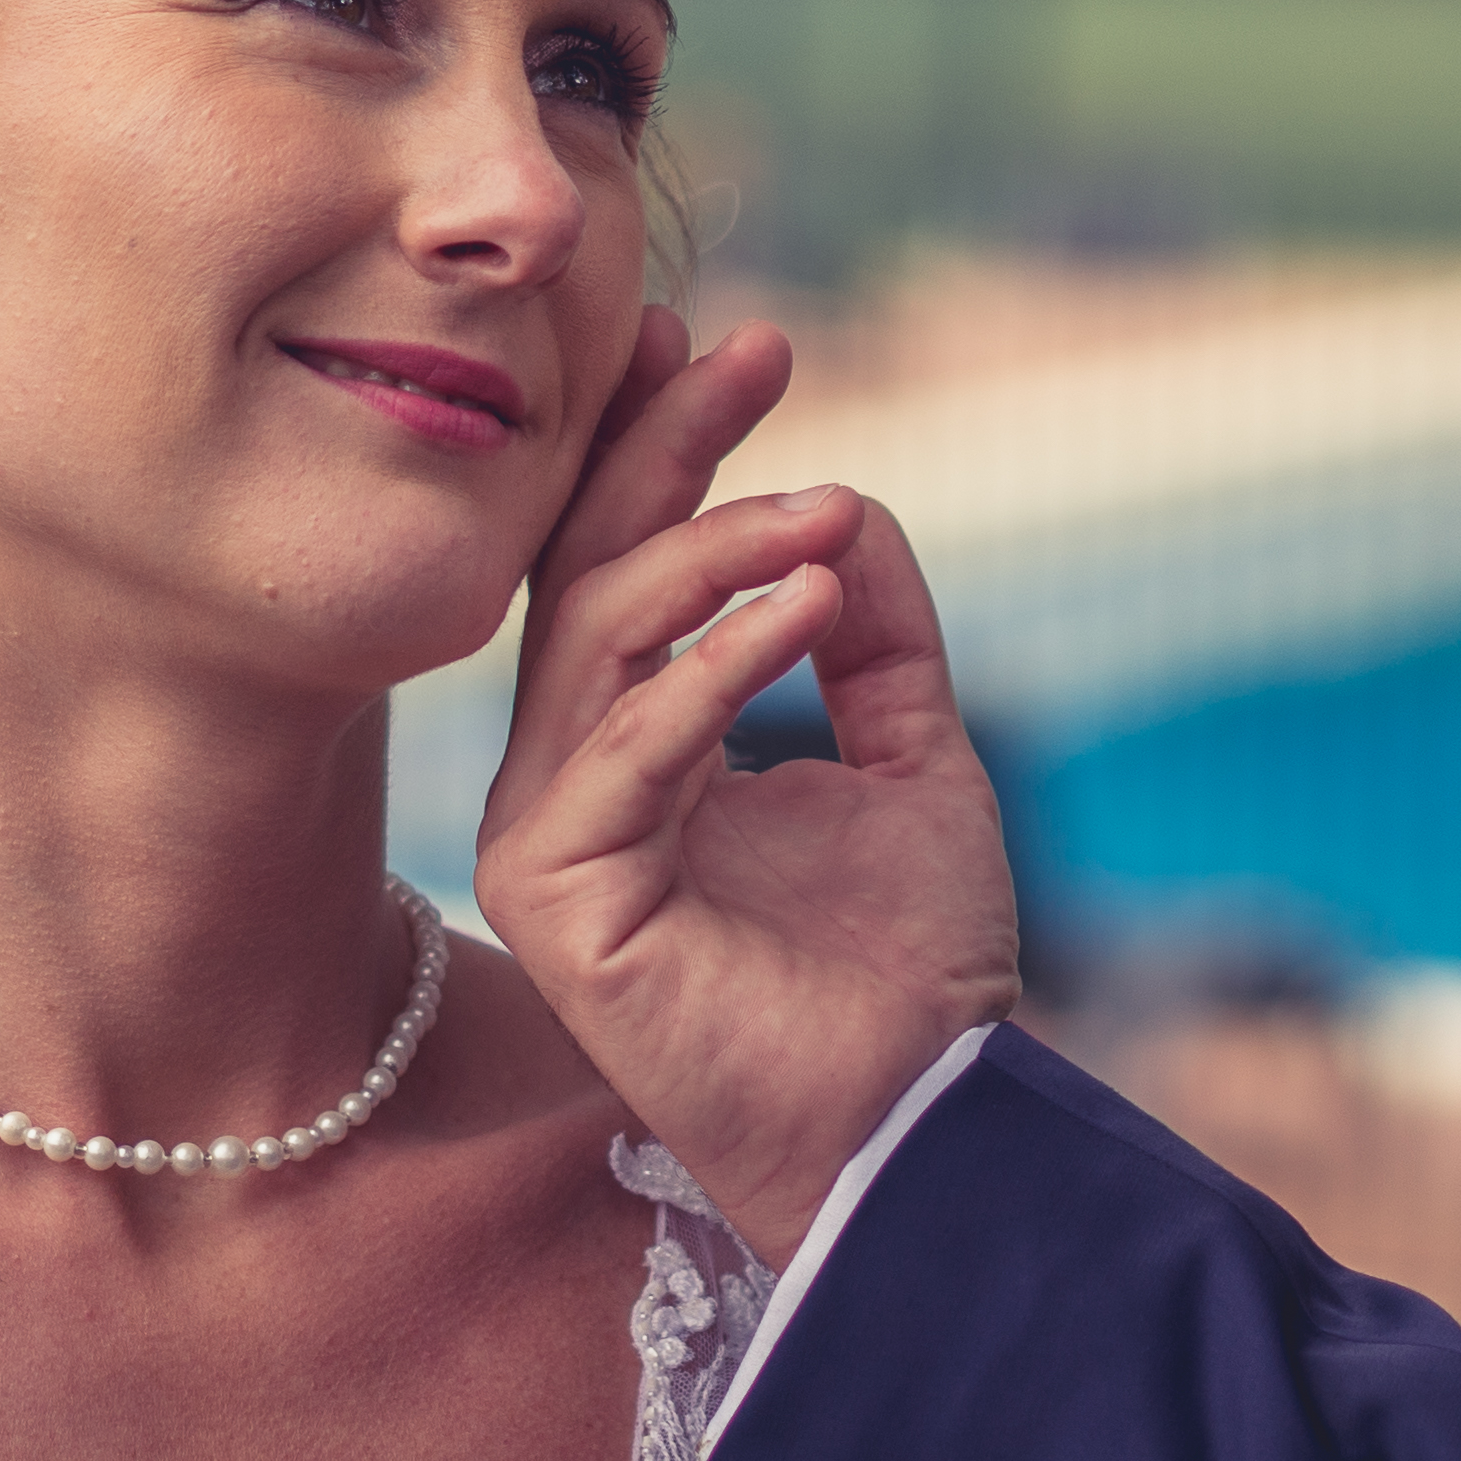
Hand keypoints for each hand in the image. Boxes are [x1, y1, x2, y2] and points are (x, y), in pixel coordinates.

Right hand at [479, 304, 1018, 1263]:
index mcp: (629, 744)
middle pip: (585, 571)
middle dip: (662, 446)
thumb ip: (873, 634)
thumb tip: (843, 505)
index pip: (617, 562)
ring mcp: (541, 838)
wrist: (919, 1121)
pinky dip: (716, 665)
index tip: (721, 338)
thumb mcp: (911, 756)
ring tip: (823, 511)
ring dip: (713, 550)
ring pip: (594, 637)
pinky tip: (808, 607)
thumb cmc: (908, 966)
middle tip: (751, 351)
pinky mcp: (552, 897)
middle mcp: (563, 780)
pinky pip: (623, 747)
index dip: (654, 444)